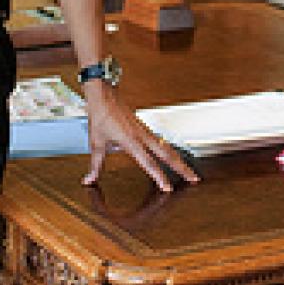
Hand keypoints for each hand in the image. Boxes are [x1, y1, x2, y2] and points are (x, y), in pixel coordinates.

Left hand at [80, 82, 200, 191]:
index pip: (148, 163)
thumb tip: (89, 180)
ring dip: (179, 159)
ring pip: (168, 148)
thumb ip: (95, 165)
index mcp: (131, 141)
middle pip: (168, 155)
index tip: (167, 187)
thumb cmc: (101, 117)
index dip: (159, 176)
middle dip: (182, 167)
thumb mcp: (96, 143)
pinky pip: (162, 142)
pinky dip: (171, 151)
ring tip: (189, 171)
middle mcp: (142, 136)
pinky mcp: (146, 129)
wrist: (104, 96)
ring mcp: (146, 132)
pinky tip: (174, 157)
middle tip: (194, 178)